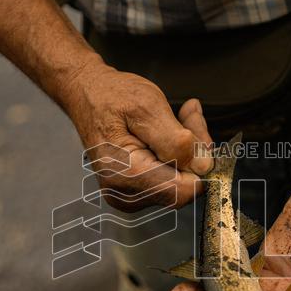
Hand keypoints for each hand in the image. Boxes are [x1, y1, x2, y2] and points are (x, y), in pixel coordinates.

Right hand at [59, 58, 212, 210]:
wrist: (87, 94)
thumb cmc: (110, 96)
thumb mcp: (147, 107)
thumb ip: (176, 141)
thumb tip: (203, 166)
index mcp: (127, 175)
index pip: (184, 190)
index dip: (197, 161)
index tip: (193, 130)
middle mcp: (126, 194)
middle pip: (183, 186)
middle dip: (192, 151)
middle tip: (187, 116)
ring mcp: (129, 195)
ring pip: (179, 182)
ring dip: (185, 150)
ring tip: (175, 118)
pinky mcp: (135, 190)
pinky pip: (169, 179)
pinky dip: (175, 155)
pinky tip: (166, 133)